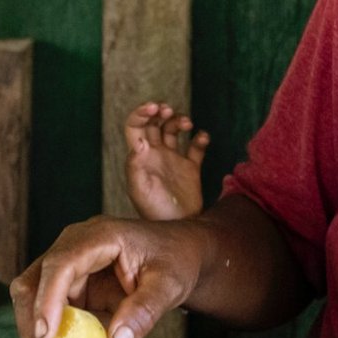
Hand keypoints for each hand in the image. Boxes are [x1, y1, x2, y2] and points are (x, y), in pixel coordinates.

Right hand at [9, 215, 205, 337]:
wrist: (183, 252)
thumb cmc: (177, 259)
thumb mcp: (169, 285)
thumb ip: (143, 312)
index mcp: (100, 235)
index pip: (61, 264)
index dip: (48, 299)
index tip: (46, 335)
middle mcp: (78, 244)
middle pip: (37, 278)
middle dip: (34, 318)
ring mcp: (73, 263)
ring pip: (38, 295)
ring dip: (48, 328)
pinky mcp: (75, 283)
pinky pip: (57, 309)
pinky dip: (64, 332)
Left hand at [125, 102, 208, 219]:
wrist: (177, 229)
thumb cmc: (154, 212)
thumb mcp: (140, 190)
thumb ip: (136, 165)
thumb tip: (139, 142)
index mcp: (140, 156)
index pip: (135, 126)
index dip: (142, 112)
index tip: (155, 107)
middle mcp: (155, 154)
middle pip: (154, 123)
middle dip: (161, 111)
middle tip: (168, 110)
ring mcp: (173, 160)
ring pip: (174, 130)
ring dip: (179, 120)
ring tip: (187, 123)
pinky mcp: (190, 168)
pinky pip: (196, 148)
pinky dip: (201, 138)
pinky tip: (202, 137)